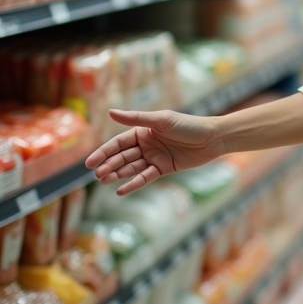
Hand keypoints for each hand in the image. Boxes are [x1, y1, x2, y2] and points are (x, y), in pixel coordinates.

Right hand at [85, 109, 225, 195]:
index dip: (103, 152)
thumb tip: (110, 112)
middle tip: (97, 174)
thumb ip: (136, 119)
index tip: (89, 163)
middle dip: (109, 165)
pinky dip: (133, 184)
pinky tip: (121, 191)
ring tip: (105, 181)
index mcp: (142, 131)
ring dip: (118, 174)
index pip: (118, 143)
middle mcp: (146, 144)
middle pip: (122, 157)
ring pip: (131, 168)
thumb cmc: (188, 125)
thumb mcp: (161, 120)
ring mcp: (154, 157)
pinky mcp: (163, 168)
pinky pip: (145, 177)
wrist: (213, 138)